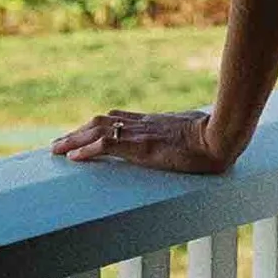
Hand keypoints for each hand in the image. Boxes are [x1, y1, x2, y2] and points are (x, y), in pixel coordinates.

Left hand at [50, 108, 234, 173]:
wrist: (222, 137)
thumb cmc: (218, 135)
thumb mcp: (198, 131)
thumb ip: (188, 132)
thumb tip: (195, 137)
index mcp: (155, 121)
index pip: (119, 119)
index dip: (97, 125)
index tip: (82, 131)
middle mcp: (143, 124)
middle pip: (101, 122)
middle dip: (78, 132)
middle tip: (58, 144)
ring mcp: (141, 134)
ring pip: (98, 131)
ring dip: (74, 140)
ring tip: (56, 149)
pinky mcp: (141, 146)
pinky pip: (107, 145)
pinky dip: (87, 150)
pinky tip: (73, 158)